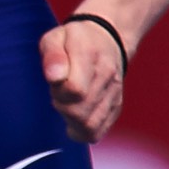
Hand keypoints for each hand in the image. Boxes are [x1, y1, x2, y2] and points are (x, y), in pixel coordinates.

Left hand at [39, 17, 124, 143]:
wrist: (108, 39)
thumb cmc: (73, 40)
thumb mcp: (55, 38)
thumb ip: (52, 56)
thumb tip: (54, 77)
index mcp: (89, 57)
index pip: (75, 89)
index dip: (58, 92)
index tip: (55, 83)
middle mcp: (107, 76)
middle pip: (81, 112)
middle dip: (62, 108)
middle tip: (58, 93)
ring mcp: (115, 93)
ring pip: (90, 126)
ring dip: (70, 122)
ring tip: (66, 104)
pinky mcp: (116, 105)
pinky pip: (99, 130)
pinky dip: (82, 131)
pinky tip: (74, 120)